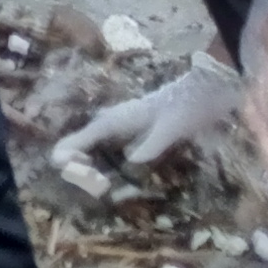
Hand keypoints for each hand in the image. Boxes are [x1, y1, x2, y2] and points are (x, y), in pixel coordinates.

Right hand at [51, 59, 242, 179]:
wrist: (207, 91)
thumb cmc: (189, 105)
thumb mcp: (173, 126)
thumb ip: (153, 143)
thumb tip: (133, 161)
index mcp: (121, 118)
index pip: (87, 135)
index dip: (70, 150)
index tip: (60, 163)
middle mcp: (119, 120)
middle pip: (86, 137)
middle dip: (73, 154)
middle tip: (72, 176)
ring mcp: (127, 124)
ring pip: (97, 140)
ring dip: (86, 156)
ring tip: (82, 176)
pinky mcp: (138, 130)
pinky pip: (111, 143)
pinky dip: (102, 156)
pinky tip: (107, 169)